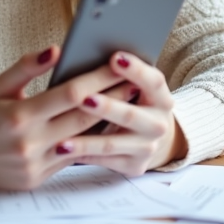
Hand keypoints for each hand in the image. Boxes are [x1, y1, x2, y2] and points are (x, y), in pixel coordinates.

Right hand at [0, 46, 136, 189]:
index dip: (97, 79)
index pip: (70, 93)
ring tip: (129, 106)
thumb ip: (27, 67)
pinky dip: (90, 144)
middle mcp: (29, 142)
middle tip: (135, 83)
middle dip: (112, 99)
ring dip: (108, 123)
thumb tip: (56, 50)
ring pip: (82, 142)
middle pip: (83, 118)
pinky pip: (71, 160)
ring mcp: (35, 164)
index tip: (117, 65)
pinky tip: (108, 130)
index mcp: (19, 115)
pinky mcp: (38, 179)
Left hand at [58, 52, 187, 176]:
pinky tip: (62, 151)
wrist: (147, 136)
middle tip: (83, 99)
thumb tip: (86, 58)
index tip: (114, 57)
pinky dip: (82, 155)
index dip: (136, 70)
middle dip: (107, 107)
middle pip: (131, 115)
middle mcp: (159, 124)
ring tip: (62, 139)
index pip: (153, 81)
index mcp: (161, 97)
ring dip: (86, 141)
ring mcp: (147, 147)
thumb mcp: (134, 87)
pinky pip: (104, 161)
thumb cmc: (131, 101)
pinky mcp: (134, 166)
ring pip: (112, 143)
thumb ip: (118, 76)